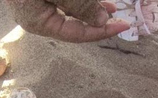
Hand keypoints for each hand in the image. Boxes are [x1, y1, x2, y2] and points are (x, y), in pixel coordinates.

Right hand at [7, 0, 129, 42]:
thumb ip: (80, 5)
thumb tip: (101, 20)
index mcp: (37, 22)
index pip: (75, 34)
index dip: (101, 31)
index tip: (123, 25)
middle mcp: (35, 15)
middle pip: (72, 23)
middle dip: (96, 20)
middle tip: (119, 16)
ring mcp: (34, 2)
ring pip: (68, 9)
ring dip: (90, 7)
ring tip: (111, 5)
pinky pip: (61, 1)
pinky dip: (77, 0)